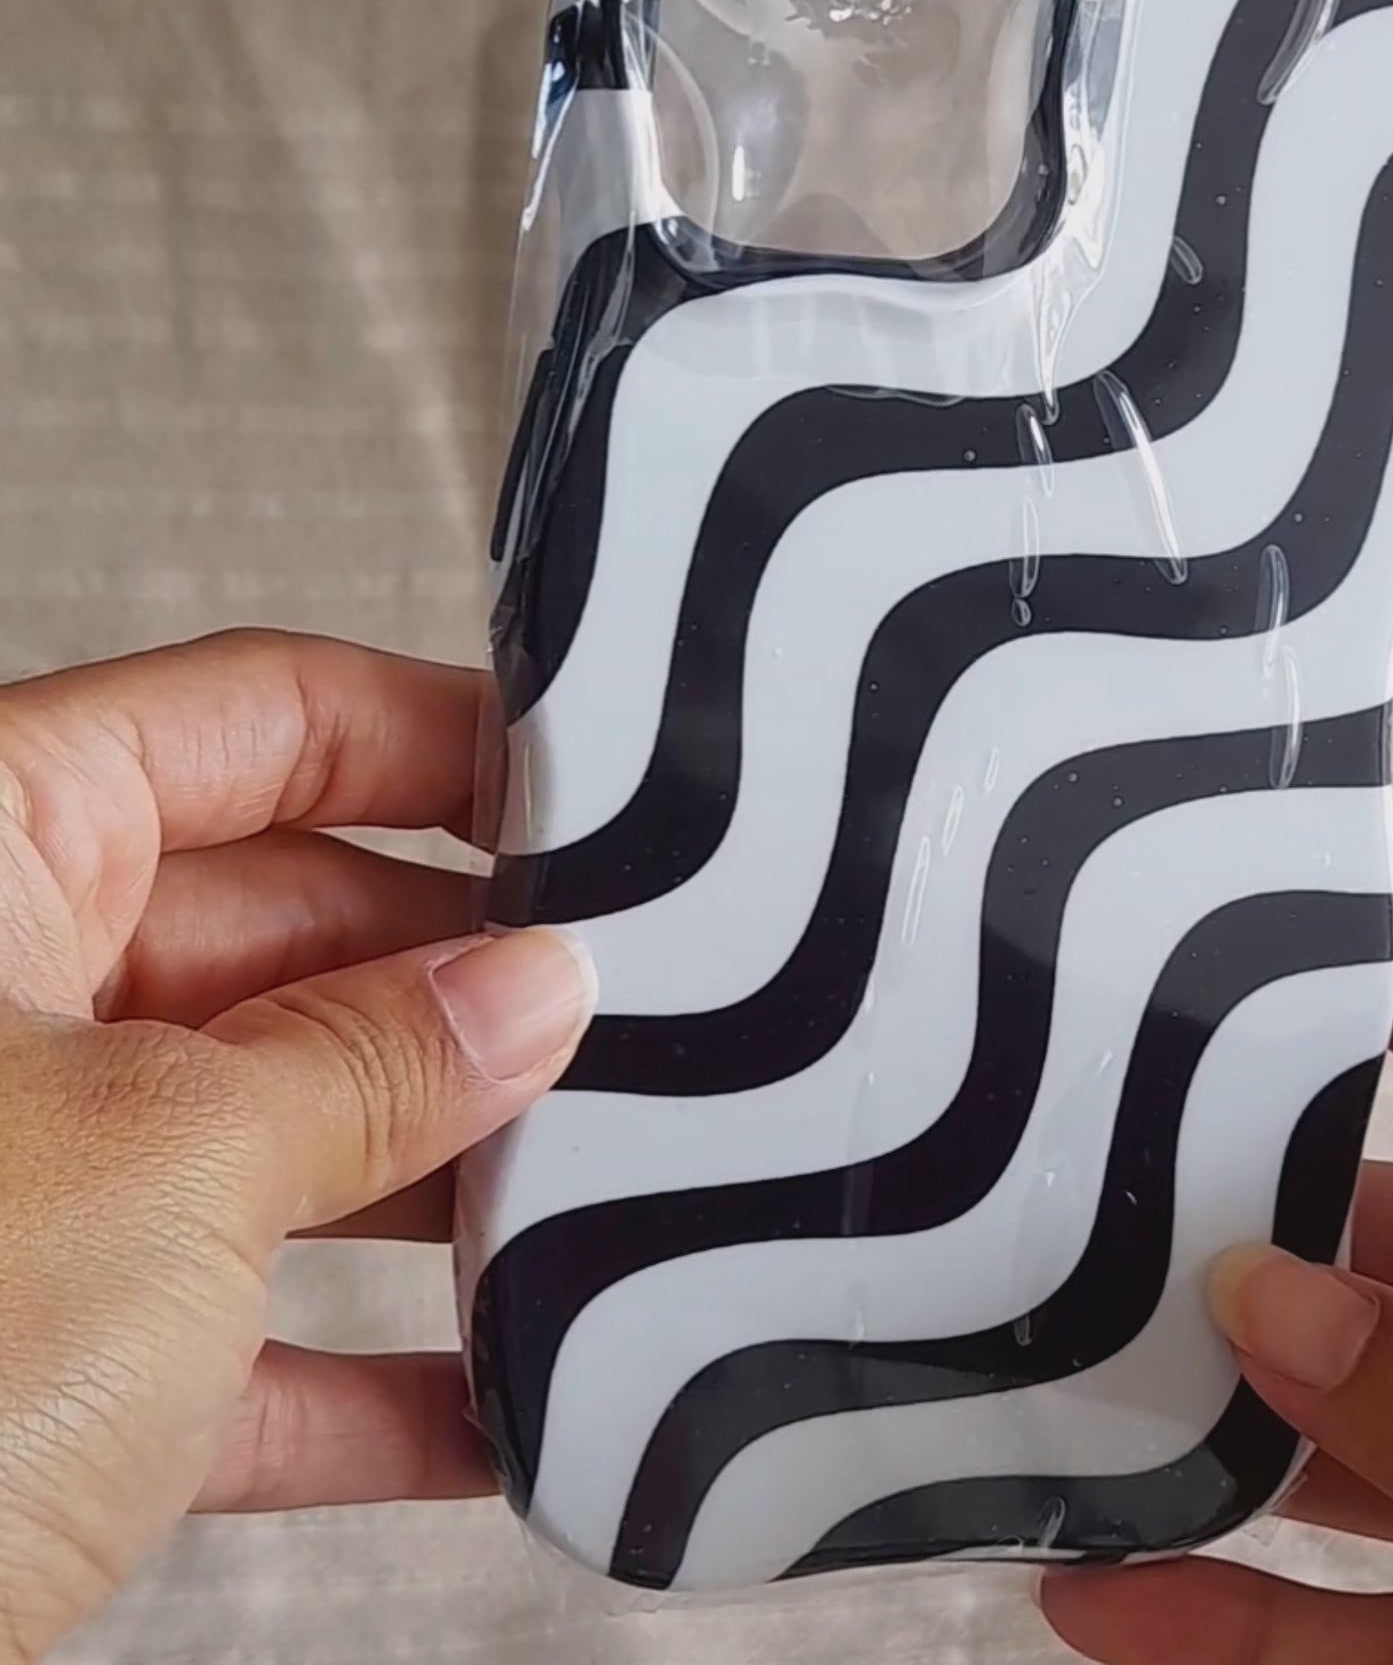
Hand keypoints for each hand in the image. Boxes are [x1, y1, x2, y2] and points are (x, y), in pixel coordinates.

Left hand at [0, 631, 592, 1662]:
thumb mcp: (166, 1162)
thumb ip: (371, 1064)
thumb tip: (528, 994)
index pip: (257, 717)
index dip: (433, 735)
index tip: (579, 784)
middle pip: (292, 931)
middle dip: (460, 987)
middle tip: (615, 1012)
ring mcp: (19, 1182)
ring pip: (276, 1132)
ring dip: (435, 1181)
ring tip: (584, 1191)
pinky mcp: (32, 1359)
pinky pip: (236, 1334)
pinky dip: (363, 1373)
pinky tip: (491, 1394)